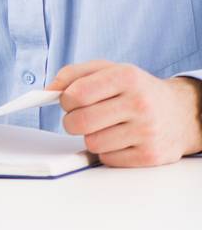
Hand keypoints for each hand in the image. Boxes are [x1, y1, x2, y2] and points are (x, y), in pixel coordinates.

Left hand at [49, 61, 201, 166]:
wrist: (181, 113)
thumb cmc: (136, 90)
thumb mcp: (108, 70)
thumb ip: (73, 75)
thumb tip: (47, 91)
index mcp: (126, 77)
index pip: (75, 94)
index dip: (65, 100)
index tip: (72, 101)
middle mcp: (139, 103)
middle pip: (79, 122)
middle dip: (72, 121)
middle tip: (83, 117)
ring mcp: (147, 131)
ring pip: (91, 143)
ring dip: (91, 137)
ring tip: (107, 127)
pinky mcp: (150, 155)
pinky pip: (107, 159)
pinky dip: (107, 151)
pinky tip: (121, 140)